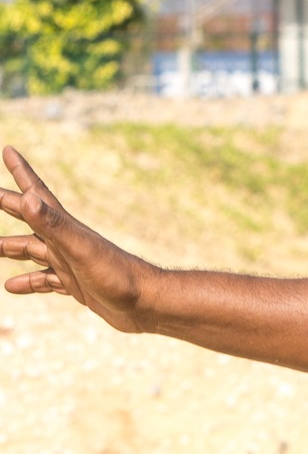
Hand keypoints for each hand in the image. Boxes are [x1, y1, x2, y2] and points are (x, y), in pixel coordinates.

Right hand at [0, 147, 155, 328]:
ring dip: (11, 248)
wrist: (148, 303)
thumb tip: (27, 198)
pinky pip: (46, 280)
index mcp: (65, 228)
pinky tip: (12, 286)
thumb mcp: (81, 249)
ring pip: (34, 250)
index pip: (37, 193)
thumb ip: (54, 224)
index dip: (21, 171)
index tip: (10, 150)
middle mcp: (66, 241)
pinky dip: (29, 282)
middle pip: (29, 219)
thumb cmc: (118, 275)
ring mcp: (71, 262)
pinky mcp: (76, 283)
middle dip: (7, 205)